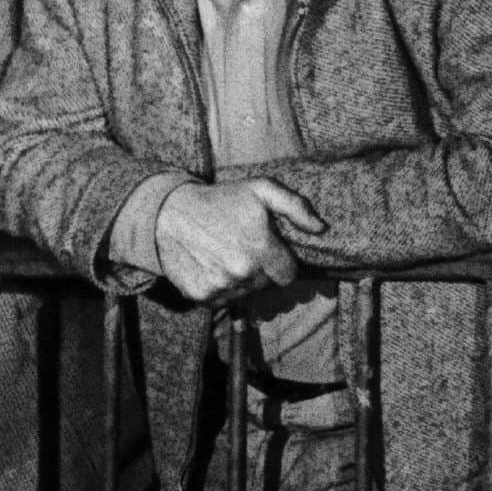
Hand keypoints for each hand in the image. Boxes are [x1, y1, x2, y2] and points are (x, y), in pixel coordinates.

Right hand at [150, 176, 322, 306]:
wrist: (170, 214)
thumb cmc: (222, 199)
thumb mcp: (262, 189)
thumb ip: (296, 207)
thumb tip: (321, 228)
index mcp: (260, 249)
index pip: (289, 275)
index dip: (284, 263)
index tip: (273, 251)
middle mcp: (241, 273)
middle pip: (267, 284)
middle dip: (264, 270)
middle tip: (247, 249)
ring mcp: (219, 286)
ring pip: (246, 293)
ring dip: (243, 280)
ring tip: (230, 256)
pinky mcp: (199, 296)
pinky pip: (224, 301)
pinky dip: (223, 289)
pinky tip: (215, 267)